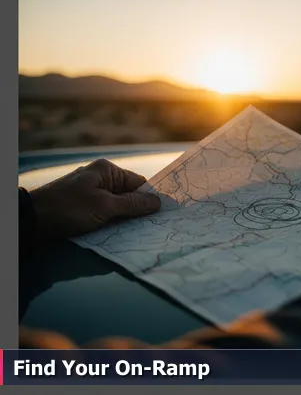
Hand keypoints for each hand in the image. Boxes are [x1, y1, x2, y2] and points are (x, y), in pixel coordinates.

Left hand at [29, 159, 160, 238]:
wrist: (32, 220)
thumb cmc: (69, 208)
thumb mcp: (105, 206)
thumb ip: (133, 204)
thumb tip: (159, 202)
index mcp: (107, 171)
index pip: (139, 183)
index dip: (151, 198)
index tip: (165, 214)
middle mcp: (101, 178)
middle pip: (130, 195)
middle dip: (139, 210)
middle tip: (155, 226)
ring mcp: (92, 193)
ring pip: (119, 206)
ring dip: (126, 219)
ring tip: (141, 232)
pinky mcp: (85, 207)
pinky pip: (107, 213)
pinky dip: (114, 222)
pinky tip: (122, 233)